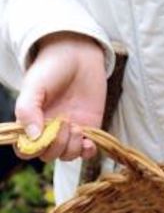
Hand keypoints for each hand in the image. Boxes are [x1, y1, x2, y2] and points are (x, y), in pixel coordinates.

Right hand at [14, 32, 106, 160]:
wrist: (79, 56)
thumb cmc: (51, 68)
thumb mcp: (34, 86)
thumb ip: (27, 110)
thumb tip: (32, 136)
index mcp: (30, 122)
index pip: (25, 149)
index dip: (31, 149)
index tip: (41, 136)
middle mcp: (49, 130)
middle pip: (47, 155)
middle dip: (56, 145)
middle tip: (64, 123)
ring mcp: (70, 131)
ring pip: (67, 155)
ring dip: (72, 147)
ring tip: (76, 127)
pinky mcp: (90, 128)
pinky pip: (87, 151)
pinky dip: (88, 152)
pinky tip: (88, 141)